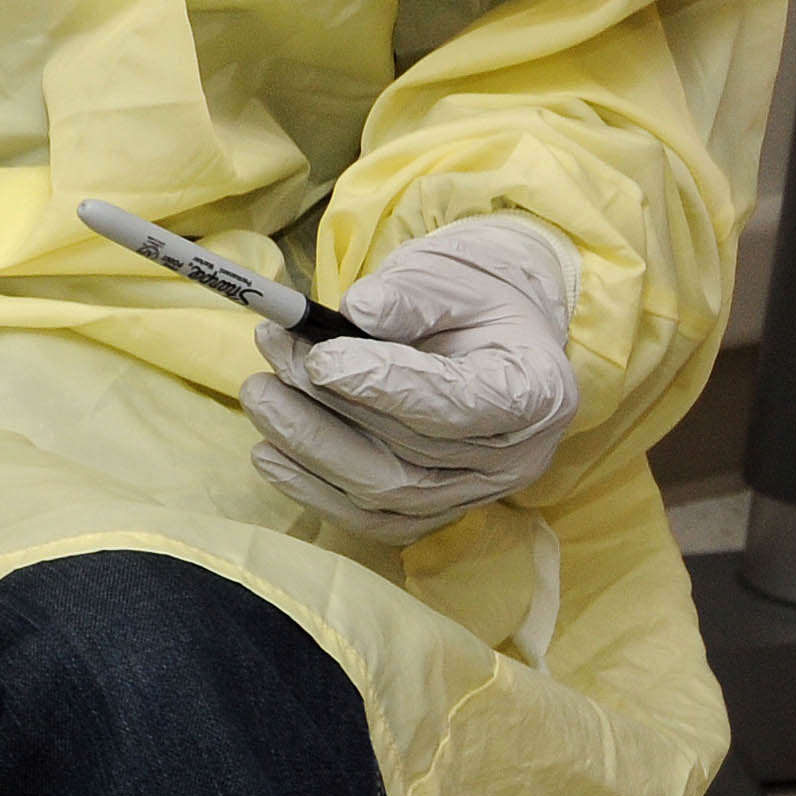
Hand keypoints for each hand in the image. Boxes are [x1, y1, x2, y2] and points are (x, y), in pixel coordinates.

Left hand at [238, 214, 581, 545]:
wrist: (485, 332)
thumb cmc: (468, 300)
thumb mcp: (451, 277)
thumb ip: (410, 295)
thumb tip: (359, 311)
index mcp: (535, 392)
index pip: (458, 404)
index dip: (385, 386)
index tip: (320, 357)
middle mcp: (514, 457)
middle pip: (411, 451)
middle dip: (327, 403)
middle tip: (273, 350)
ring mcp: (474, 492)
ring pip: (383, 490)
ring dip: (308, 444)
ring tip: (259, 391)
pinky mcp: (433, 510)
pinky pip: (369, 518)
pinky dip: (312, 489)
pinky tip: (268, 452)